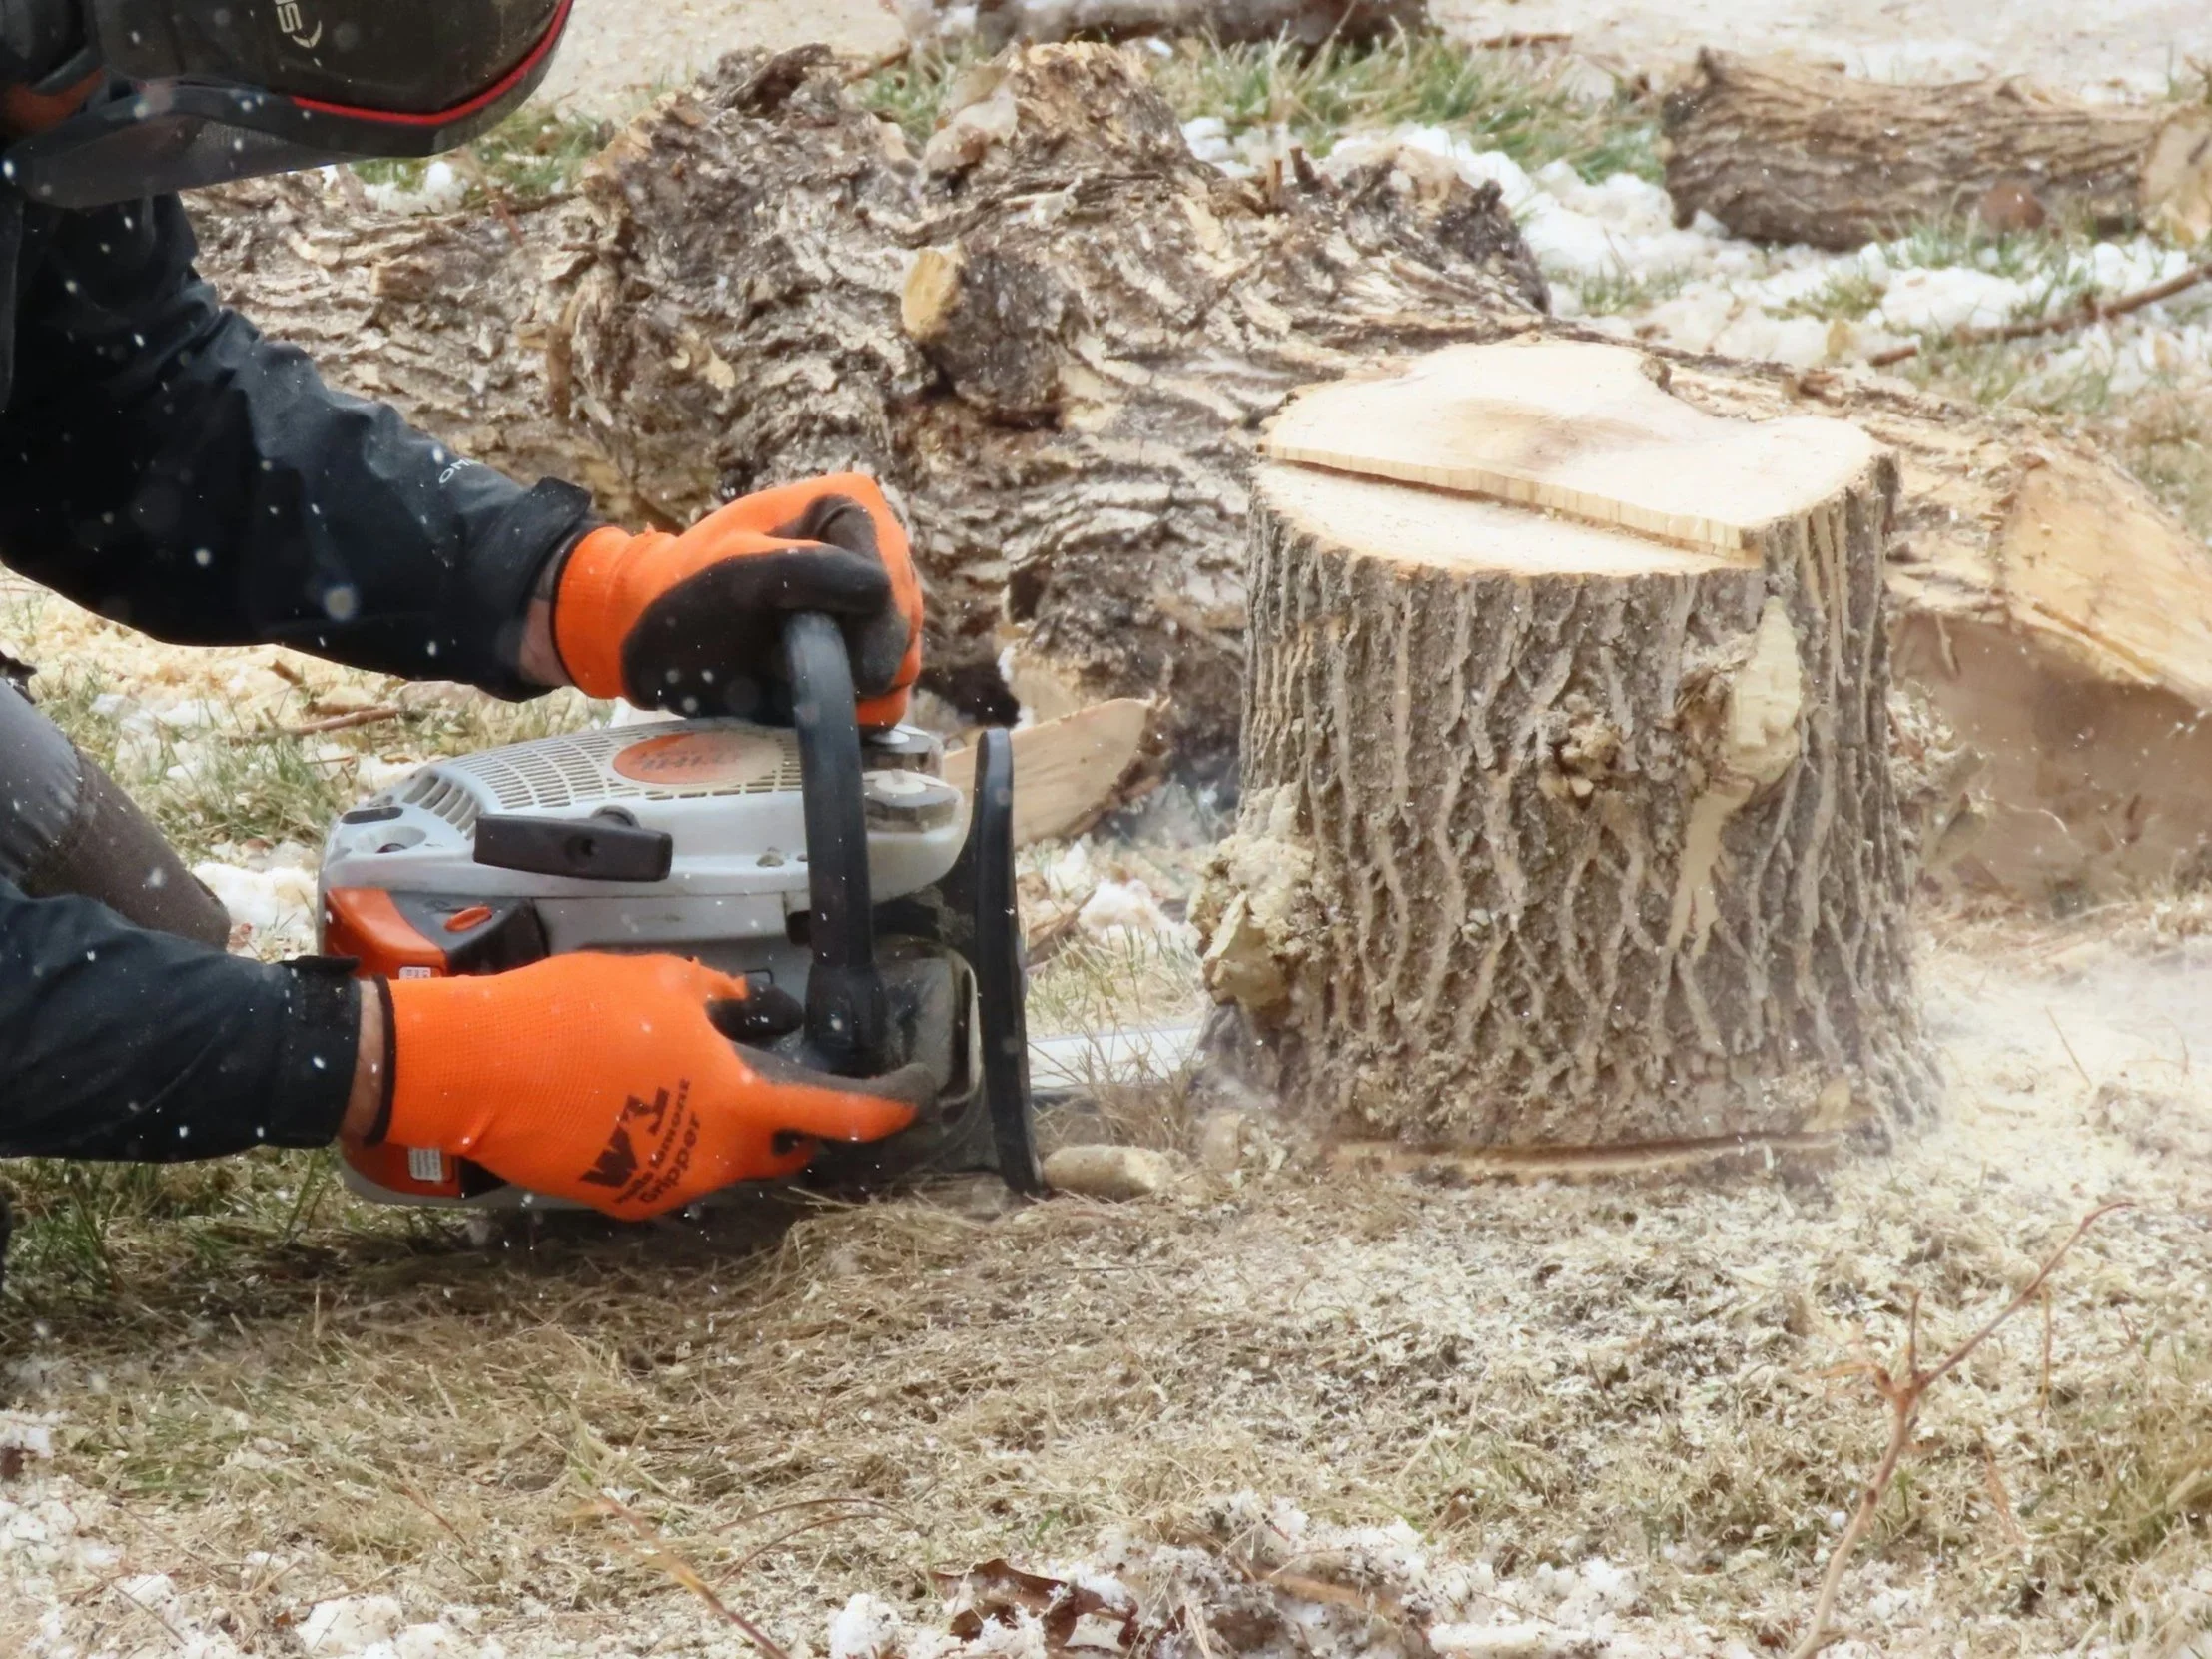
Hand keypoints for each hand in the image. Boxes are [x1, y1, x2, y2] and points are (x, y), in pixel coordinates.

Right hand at [369, 954, 925, 1218]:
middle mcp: (713, 1157)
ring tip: (681, 1078)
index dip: (882, 1110)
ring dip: (722, 1127)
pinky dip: (670, 1142)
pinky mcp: (621, 1198)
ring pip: (721, 1160)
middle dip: (790, 1121)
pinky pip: (670, 1171)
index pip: (837, 1115)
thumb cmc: (572, 1015)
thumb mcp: (663, 981)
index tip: (908, 1102)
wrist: (481, 1068)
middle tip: (779, 1083)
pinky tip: (634, 1102)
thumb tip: (738, 1007)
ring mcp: (667, 1186)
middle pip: (779, 1147)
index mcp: (739, 1103)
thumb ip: (717, 998)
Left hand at [552, 474, 921, 727]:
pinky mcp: (867, 647)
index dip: (869, 632)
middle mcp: (877, 549)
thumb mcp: (732, 571)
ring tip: (789, 678)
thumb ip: (802, 572)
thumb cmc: (683, 594)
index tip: (835, 667)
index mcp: (849, 506)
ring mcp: (876, 602)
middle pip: (905, 627)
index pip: (891, 583)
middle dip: (857, 660)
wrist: (654, 635)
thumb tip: (878, 592)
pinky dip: (851, 708)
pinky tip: (804, 697)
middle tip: (793, 670)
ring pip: (903, 664)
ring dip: (850, 689)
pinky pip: (889, 692)